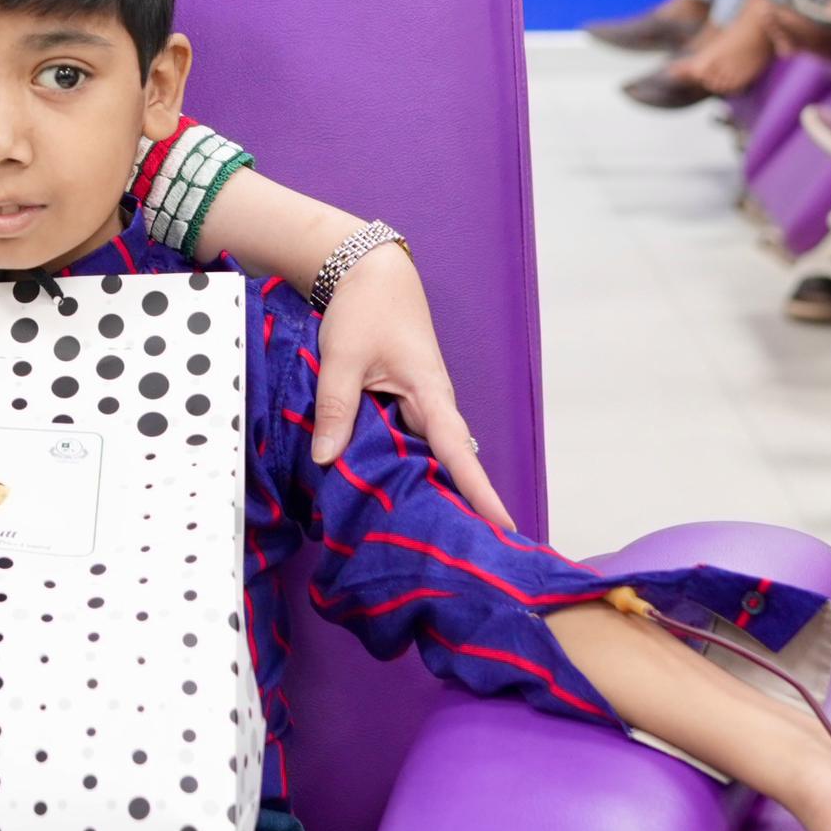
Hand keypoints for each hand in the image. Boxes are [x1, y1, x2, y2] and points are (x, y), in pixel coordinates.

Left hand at [311, 241, 513, 528]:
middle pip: (451, 464)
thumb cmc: (366, 310)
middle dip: (462, 506)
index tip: (504, 527)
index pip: (458, 452)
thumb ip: (336, 408)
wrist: (371, 275)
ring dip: (434, 490)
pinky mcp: (405, 406)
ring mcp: (421, 408)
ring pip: (430, 457)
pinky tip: (394, 496)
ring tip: (433, 540)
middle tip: (466, 555)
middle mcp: (434, 407)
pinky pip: (411, 445)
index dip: (479, 491)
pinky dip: (407, 469)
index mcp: (430, 394)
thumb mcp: (343, 358)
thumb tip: (326, 460)